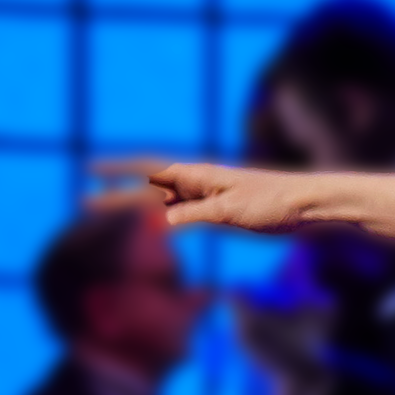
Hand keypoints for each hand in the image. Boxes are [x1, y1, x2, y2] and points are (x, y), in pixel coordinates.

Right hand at [99, 157, 328, 230]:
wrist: (310, 205)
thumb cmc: (275, 204)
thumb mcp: (233, 212)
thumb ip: (196, 215)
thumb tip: (160, 222)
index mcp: (198, 176)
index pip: (148, 169)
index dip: (117, 170)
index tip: (89, 169)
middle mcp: (200, 182)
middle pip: (148, 187)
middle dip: (116, 194)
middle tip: (84, 200)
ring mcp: (210, 196)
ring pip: (163, 200)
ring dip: (136, 205)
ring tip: (111, 209)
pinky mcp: (223, 210)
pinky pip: (183, 213)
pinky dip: (164, 217)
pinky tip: (157, 225)